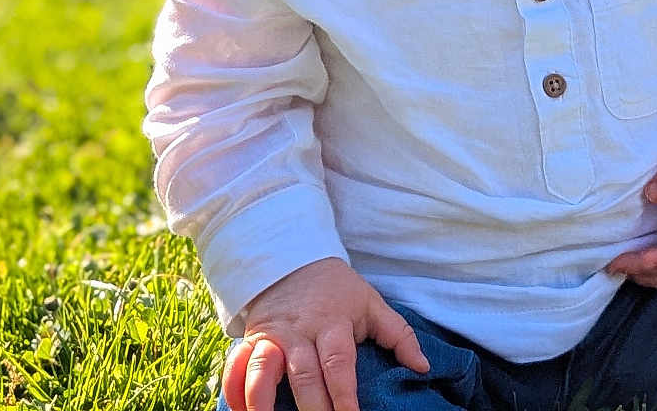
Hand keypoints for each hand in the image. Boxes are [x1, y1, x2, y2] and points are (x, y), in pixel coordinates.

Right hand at [221, 257, 429, 410]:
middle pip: (303, 373)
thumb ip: (398, 334)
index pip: (338, 362)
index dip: (343, 393)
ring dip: (262, 398)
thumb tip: (423, 367)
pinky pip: (236, 364)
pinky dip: (234, 388)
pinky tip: (238, 410)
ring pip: (263, 368)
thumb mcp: (371, 304)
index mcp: (333, 323)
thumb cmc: (337, 291)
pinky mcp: (252, 339)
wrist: (294, 260)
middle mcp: (300, 331)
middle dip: (311, 406)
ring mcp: (273, 335)